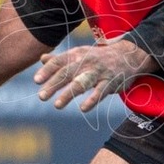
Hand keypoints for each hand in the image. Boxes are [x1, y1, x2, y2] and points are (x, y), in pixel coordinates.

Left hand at [33, 37, 152, 109]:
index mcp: (76, 55)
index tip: (36, 81)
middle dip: (54, 84)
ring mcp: (98, 72)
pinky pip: (100, 92)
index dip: (47, 70)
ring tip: (57, 105)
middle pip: (67, 73)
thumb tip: (42, 58)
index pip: (59, 62)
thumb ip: (61, 58)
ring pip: (82, 83)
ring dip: (69, 94)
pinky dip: (91, 100)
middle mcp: (86, 62)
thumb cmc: (98, 57)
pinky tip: (83, 109)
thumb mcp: (80, 54)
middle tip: (41, 96)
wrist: (127, 55)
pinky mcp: (110, 82)